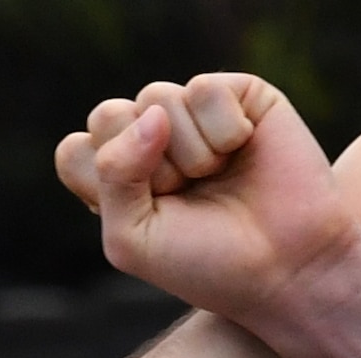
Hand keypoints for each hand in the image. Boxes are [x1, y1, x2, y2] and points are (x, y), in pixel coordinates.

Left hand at [57, 74, 360, 322]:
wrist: (285, 266)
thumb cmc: (206, 262)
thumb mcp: (132, 239)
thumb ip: (112, 175)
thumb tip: (153, 113)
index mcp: (116, 176)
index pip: (75, 151)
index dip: (104, 186)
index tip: (147, 218)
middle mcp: (150, 139)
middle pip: (108, 115)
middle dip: (145, 167)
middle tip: (184, 196)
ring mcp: (191, 113)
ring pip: (156, 98)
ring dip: (188, 154)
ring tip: (216, 177)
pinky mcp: (236, 94)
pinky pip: (204, 89)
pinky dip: (223, 130)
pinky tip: (242, 150)